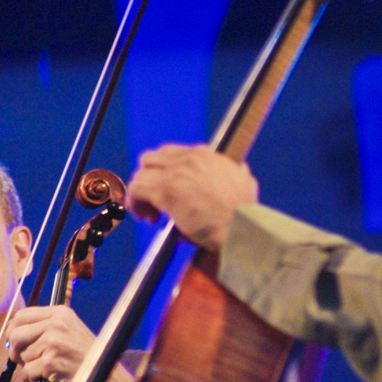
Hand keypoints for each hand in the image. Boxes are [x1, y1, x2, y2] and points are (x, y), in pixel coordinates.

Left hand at [5, 305, 94, 381]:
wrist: (104, 376)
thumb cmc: (85, 356)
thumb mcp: (69, 329)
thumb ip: (44, 326)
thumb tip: (12, 331)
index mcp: (60, 313)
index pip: (23, 315)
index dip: (14, 329)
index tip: (15, 340)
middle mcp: (56, 324)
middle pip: (16, 334)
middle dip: (16, 349)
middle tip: (23, 358)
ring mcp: (52, 343)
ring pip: (22, 355)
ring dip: (31, 365)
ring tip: (49, 366)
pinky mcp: (50, 362)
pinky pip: (29, 371)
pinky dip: (36, 378)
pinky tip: (51, 375)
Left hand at [127, 143, 258, 250]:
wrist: (243, 227)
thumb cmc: (245, 213)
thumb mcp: (244, 180)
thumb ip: (235, 171)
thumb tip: (239, 170)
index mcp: (204, 155)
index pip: (170, 154)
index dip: (163, 173)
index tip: (167, 191)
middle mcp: (188, 159)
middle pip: (151, 159)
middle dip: (148, 179)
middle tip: (155, 202)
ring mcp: (176, 174)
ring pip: (141, 173)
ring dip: (141, 193)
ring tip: (150, 213)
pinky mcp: (167, 192)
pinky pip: (138, 189)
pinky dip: (136, 203)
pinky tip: (145, 216)